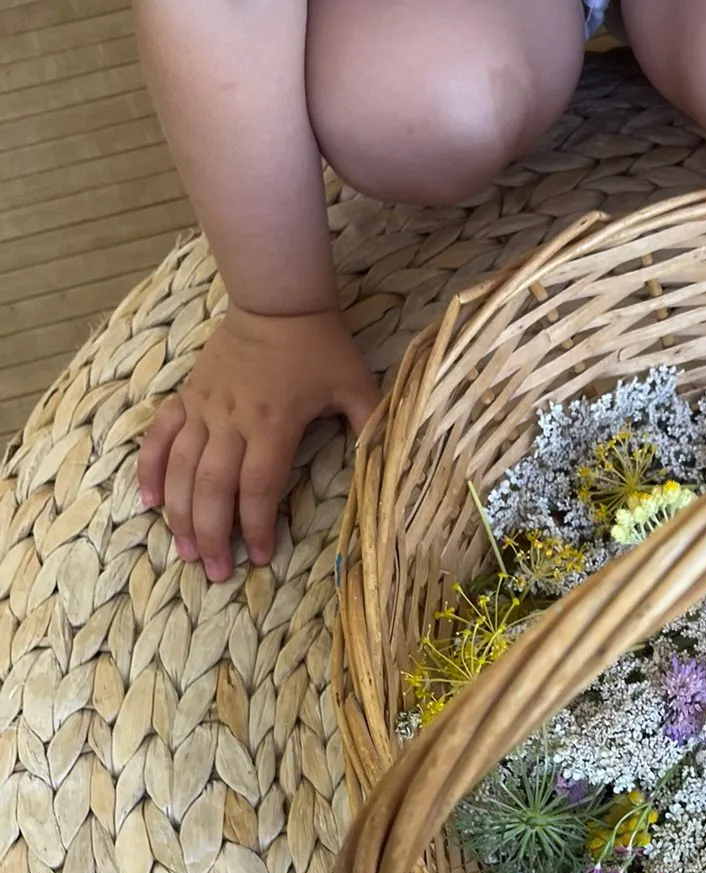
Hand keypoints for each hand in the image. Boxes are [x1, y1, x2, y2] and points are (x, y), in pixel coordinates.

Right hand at [139, 306, 378, 581]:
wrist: (276, 300)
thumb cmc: (320, 345)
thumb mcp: (356, 385)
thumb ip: (371, 426)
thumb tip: (391, 465)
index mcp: (274, 423)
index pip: (258, 487)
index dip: (256, 526)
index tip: (259, 557)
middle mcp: (232, 421)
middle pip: (212, 487)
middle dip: (212, 534)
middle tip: (216, 572)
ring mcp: (204, 409)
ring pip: (180, 469)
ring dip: (179, 513)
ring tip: (185, 551)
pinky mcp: (186, 397)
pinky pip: (159, 437)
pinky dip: (150, 469)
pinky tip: (148, 502)